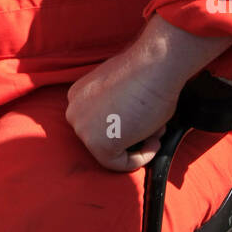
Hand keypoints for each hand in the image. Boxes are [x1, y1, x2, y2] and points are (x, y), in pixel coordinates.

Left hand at [66, 52, 178, 171]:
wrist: (153, 67)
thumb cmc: (144, 73)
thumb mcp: (119, 92)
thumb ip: (115, 110)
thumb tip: (128, 127)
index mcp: (77, 96)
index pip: (97, 123)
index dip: (123, 127)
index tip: (141, 125)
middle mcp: (74, 112)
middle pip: (102, 137)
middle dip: (129, 137)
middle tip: (152, 130)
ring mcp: (83, 130)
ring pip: (111, 152)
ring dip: (137, 146)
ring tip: (156, 131)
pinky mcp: (98, 145)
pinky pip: (121, 164)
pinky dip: (141, 159)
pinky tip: (153, 143)